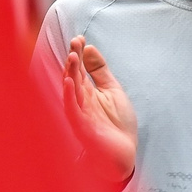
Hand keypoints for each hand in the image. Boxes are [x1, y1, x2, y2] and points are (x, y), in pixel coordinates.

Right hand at [61, 37, 137, 184]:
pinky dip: (69, 96)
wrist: (122, 154)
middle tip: (75, 41)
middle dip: (73, 59)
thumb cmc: (116, 124)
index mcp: (87, 92)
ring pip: (70, 91)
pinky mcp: (81, 127)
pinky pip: (72, 110)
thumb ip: (100, 70)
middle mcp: (80, 101)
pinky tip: (69, 82)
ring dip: (70, 73)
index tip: (79, 37)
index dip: (78, 53)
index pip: (79, 68)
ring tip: (72, 56)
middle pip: (73, 76)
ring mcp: (79, 113)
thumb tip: (89, 48)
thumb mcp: (112, 90)